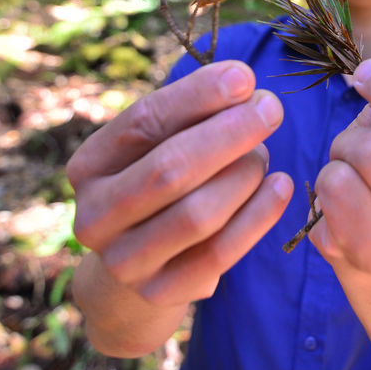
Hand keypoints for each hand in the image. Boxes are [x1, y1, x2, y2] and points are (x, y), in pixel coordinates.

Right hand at [67, 61, 293, 306]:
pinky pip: (220, 253)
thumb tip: (243, 83)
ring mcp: (125, 260)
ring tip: (265, 154)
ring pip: (198, 213)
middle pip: (169, 168)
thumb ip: (192, 114)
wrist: (139, 262)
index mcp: (89, 166)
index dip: (197, 96)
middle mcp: (95, 216)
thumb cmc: (159, 183)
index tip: (244, 77)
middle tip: (271, 109)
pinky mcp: (161, 291)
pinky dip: (258, 216)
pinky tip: (281, 186)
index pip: (141, 122)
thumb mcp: (161, 144)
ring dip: (244, 175)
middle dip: (228, 133)